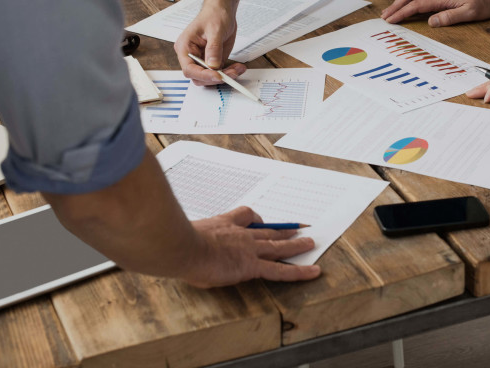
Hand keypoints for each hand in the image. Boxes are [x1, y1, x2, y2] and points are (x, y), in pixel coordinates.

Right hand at [173, 2, 245, 85]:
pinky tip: (238, 67)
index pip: (189, 68)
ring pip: (211, 77)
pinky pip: (220, 73)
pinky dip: (230, 72)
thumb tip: (212, 65)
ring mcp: (203, 60)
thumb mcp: (215, 30)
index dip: (203, 75)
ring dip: (226, 76)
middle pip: (199, 77)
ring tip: (238, 69)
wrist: (222, 11)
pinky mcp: (214, 61)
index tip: (218, 76)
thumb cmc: (214, 15)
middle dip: (216, 77)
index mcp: (185, 47)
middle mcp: (192, 56)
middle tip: (232, 74)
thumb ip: (213, 48)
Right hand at [182, 207, 320, 287]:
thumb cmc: (176, 244)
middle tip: (297, 229)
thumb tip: (184, 251)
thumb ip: (190, 241)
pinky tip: (312, 271)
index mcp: (223, 225)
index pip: (245, 216)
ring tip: (310, 243)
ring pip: (278, 246)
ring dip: (296, 245)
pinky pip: (280, 270)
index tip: (261, 221)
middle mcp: (240, 234)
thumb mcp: (184, 236)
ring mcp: (248, 249)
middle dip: (283, 231)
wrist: (181, 246)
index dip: (256, 219)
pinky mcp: (251, 265)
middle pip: (267, 231)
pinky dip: (299, 271)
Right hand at [381, 0, 489, 26]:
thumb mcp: (470, 12)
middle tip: (384, 16)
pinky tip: (406, 8)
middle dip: (395, 5)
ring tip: (390, 12)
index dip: (402, 13)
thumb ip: (450, 17)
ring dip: (400, 2)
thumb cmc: (483, 1)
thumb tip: (431, 22)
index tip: (390, 20)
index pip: (416, 5)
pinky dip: (408, 1)